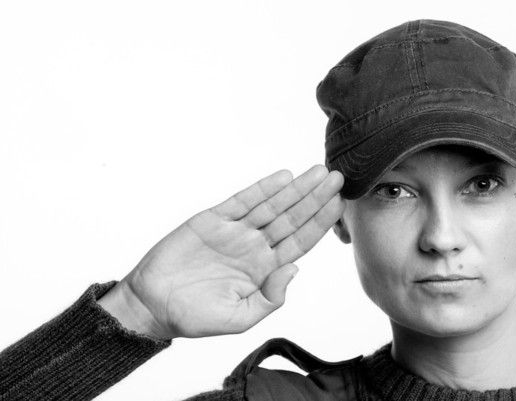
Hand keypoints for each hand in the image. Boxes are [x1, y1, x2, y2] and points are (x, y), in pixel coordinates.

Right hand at [98, 165, 344, 339]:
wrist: (152, 305)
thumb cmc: (196, 317)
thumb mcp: (240, 318)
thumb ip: (270, 298)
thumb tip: (295, 270)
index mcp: (264, 269)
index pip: (300, 241)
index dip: (321, 222)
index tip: (340, 204)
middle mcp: (254, 246)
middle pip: (292, 218)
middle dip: (315, 198)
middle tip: (338, 177)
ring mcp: (235, 231)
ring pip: (272, 205)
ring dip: (295, 189)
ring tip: (317, 172)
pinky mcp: (212, 219)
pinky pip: (242, 201)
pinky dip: (262, 189)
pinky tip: (283, 178)